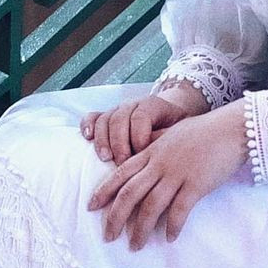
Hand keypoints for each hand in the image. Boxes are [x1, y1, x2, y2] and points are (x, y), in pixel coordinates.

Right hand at [81, 81, 203, 164]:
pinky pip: (93, 116)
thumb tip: (158, 156)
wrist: (171, 114)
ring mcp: (119, 109)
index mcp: (153, 105)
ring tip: (106, 158)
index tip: (142, 157)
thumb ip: (168, 139)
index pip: (141, 117)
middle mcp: (133, 104)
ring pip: (105, 119)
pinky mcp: (108, 116)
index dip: (139, 138)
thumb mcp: (180, 131)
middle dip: (119, 143)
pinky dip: (88, 125)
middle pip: (120, 119)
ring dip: (103, 139)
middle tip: (122, 163)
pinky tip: (87, 137)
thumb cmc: (175, 128)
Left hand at [88, 103, 248, 248]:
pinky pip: (179, 210)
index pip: (120, 174)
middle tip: (108, 237)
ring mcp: (177, 174)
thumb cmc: (203, 132)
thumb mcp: (171, 135)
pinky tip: (169, 238)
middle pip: (129, 193)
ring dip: (140, 229)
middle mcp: (159, 164)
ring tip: (135, 246)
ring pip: (151, 206)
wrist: (230, 129)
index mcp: (151, 152)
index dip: (104, 191)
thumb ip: (154, 146)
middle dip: (115, 217)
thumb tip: (140, 154)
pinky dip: (172, 225)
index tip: (91, 207)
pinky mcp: (196, 184)